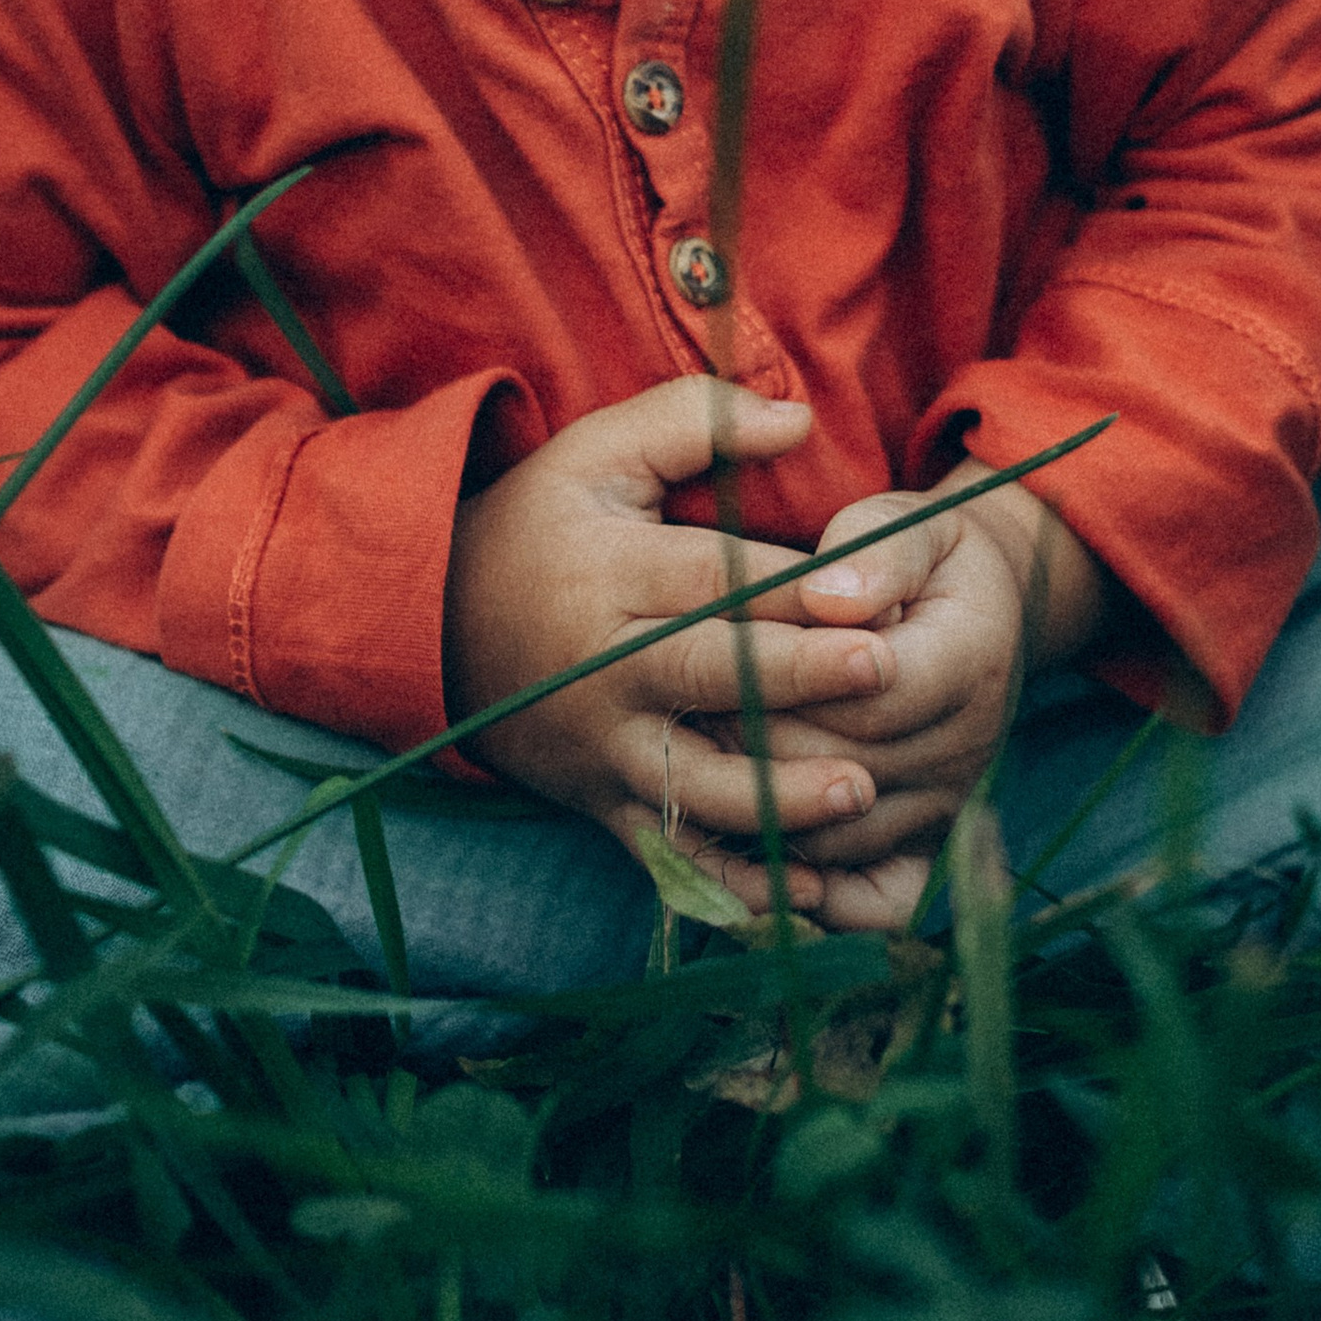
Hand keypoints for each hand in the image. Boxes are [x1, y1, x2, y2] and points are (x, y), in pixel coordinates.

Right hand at [441, 379, 898, 898]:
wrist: (433, 628)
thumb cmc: (539, 526)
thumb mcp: (595, 452)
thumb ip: (695, 422)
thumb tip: (799, 420)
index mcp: (613, 573)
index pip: (712, 579)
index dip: (790, 586)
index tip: (871, 590)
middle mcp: (607, 668)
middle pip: (712, 675)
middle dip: (800, 679)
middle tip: (886, 671)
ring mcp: (604, 747)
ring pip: (696, 784)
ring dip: (780, 798)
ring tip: (860, 794)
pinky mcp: (603, 806)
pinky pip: (672, 859)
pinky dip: (736, 889)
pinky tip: (808, 899)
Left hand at [698, 472, 1105, 932]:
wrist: (975, 613)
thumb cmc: (925, 559)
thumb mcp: (908, 526)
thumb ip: (875, 552)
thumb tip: (827, 596)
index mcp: (970, 658)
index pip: (870, 694)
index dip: (789, 682)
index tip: (718, 655)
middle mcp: (969, 745)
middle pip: (845, 769)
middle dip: (759, 744)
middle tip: (681, 714)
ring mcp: (948, 804)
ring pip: (840, 838)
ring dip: (763, 812)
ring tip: (696, 767)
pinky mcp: (928, 844)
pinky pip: (871, 901)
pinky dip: (811, 896)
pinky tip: (748, 857)